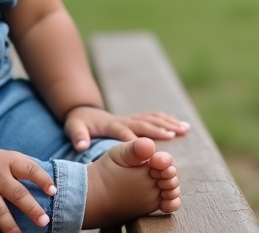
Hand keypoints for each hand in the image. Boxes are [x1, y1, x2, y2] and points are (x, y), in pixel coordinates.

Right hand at [0, 147, 56, 232]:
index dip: (43, 179)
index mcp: (8, 163)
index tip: (53, 191)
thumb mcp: (6, 156)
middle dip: (32, 209)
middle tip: (44, 221)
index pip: (29, 169)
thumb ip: (23, 167)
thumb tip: (47, 182)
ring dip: (11, 227)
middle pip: (17, 194)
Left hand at [63, 106, 189, 151]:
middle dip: (160, 129)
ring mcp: (131, 118)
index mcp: (111, 125)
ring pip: (153, 119)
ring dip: (169, 122)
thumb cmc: (78, 122)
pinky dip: (168, 120)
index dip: (136, 140)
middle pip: (144, 123)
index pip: (125, 133)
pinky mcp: (134, 118)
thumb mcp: (73, 127)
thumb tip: (80, 146)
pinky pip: (154, 117)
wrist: (82, 109)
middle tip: (176, 134)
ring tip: (185, 128)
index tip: (149, 149)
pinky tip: (181, 125)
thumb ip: (77, 136)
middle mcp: (124, 120)